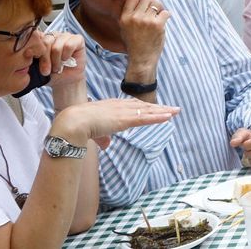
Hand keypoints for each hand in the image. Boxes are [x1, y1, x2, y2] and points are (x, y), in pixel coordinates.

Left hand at [29, 30, 86, 95]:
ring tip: (56, 68)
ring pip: (57, 46)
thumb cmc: (50, 73)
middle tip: (45, 71)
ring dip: (56, 60)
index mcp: (41, 39)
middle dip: (45, 59)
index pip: (35, 37)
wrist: (65, 81)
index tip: (28, 57)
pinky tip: (66, 60)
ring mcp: (65, 36)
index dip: (32, 47)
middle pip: (45, 42)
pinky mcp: (78, 39)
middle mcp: (53, 35)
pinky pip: (69, 45)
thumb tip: (25, 54)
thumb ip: (30, 60)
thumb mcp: (36, 68)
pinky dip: (66, 55)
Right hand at [51, 96, 178, 149]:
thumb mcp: (94, 133)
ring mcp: (124, 112)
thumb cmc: (79, 126)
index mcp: (112, 106)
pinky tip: (168, 117)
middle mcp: (120, 106)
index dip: (146, 107)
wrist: (73, 122)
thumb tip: (106, 145)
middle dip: (159, 107)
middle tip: (173, 109)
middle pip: (144, 105)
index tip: (156, 107)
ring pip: (148, 111)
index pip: (133, 105)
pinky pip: (145, 118)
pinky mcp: (125, 119)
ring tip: (176, 111)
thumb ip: (102, 138)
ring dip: (163, 111)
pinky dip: (158, 117)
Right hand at [118, 0, 169, 68]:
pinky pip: (165, 12)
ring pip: (156, 4)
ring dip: (160, 8)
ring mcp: (146, 21)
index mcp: (125, 18)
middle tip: (155, 10)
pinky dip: (166, 15)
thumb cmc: (135, 43)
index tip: (146, 2)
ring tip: (159, 16)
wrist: (141, 58)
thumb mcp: (125, 28)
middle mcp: (134, 18)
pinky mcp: (157, 25)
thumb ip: (130, 15)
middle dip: (152, 2)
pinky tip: (163, 21)